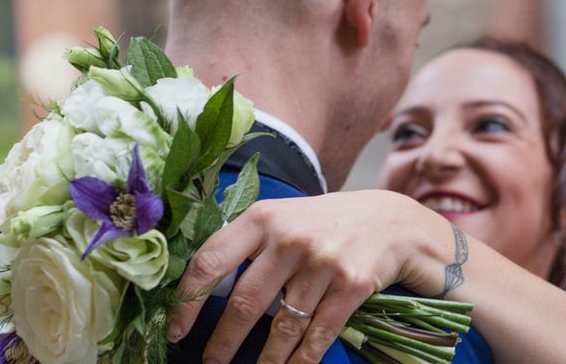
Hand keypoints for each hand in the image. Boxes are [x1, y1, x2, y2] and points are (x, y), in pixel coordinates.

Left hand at [166, 190, 449, 362]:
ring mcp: (322, 262)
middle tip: (210, 363)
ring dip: (263, 360)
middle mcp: (289, 238)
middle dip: (222, 343)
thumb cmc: (323, 221)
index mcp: (262, 217)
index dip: (188, 300)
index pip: (211, 260)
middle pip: (244, 302)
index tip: (178, 329)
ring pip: (281, 327)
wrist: (387, 220)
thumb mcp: (282, 216)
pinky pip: (317, 336)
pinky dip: (300, 361)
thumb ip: (248, 242)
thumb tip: (203, 284)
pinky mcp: (351, 285)